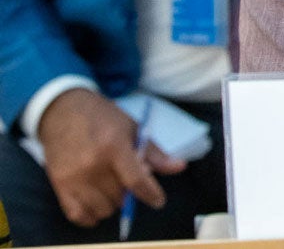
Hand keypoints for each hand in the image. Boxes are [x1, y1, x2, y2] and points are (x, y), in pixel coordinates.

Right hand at [37, 88, 186, 227]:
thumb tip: (179, 167)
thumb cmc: (102, 117)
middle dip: (130, 193)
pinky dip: (91, 216)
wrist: (63, 112)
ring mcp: (74, 177)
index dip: (151, 194)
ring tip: (113, 188)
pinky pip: (78, 215)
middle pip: (120, 197)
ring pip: (102, 208)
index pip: (136, 180)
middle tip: (128, 180)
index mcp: (114, 146)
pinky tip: (98, 205)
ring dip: (113, 204)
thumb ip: (154, 152)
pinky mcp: (59, 185)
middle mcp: (93, 165)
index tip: (159, 201)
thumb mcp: (132, 127)